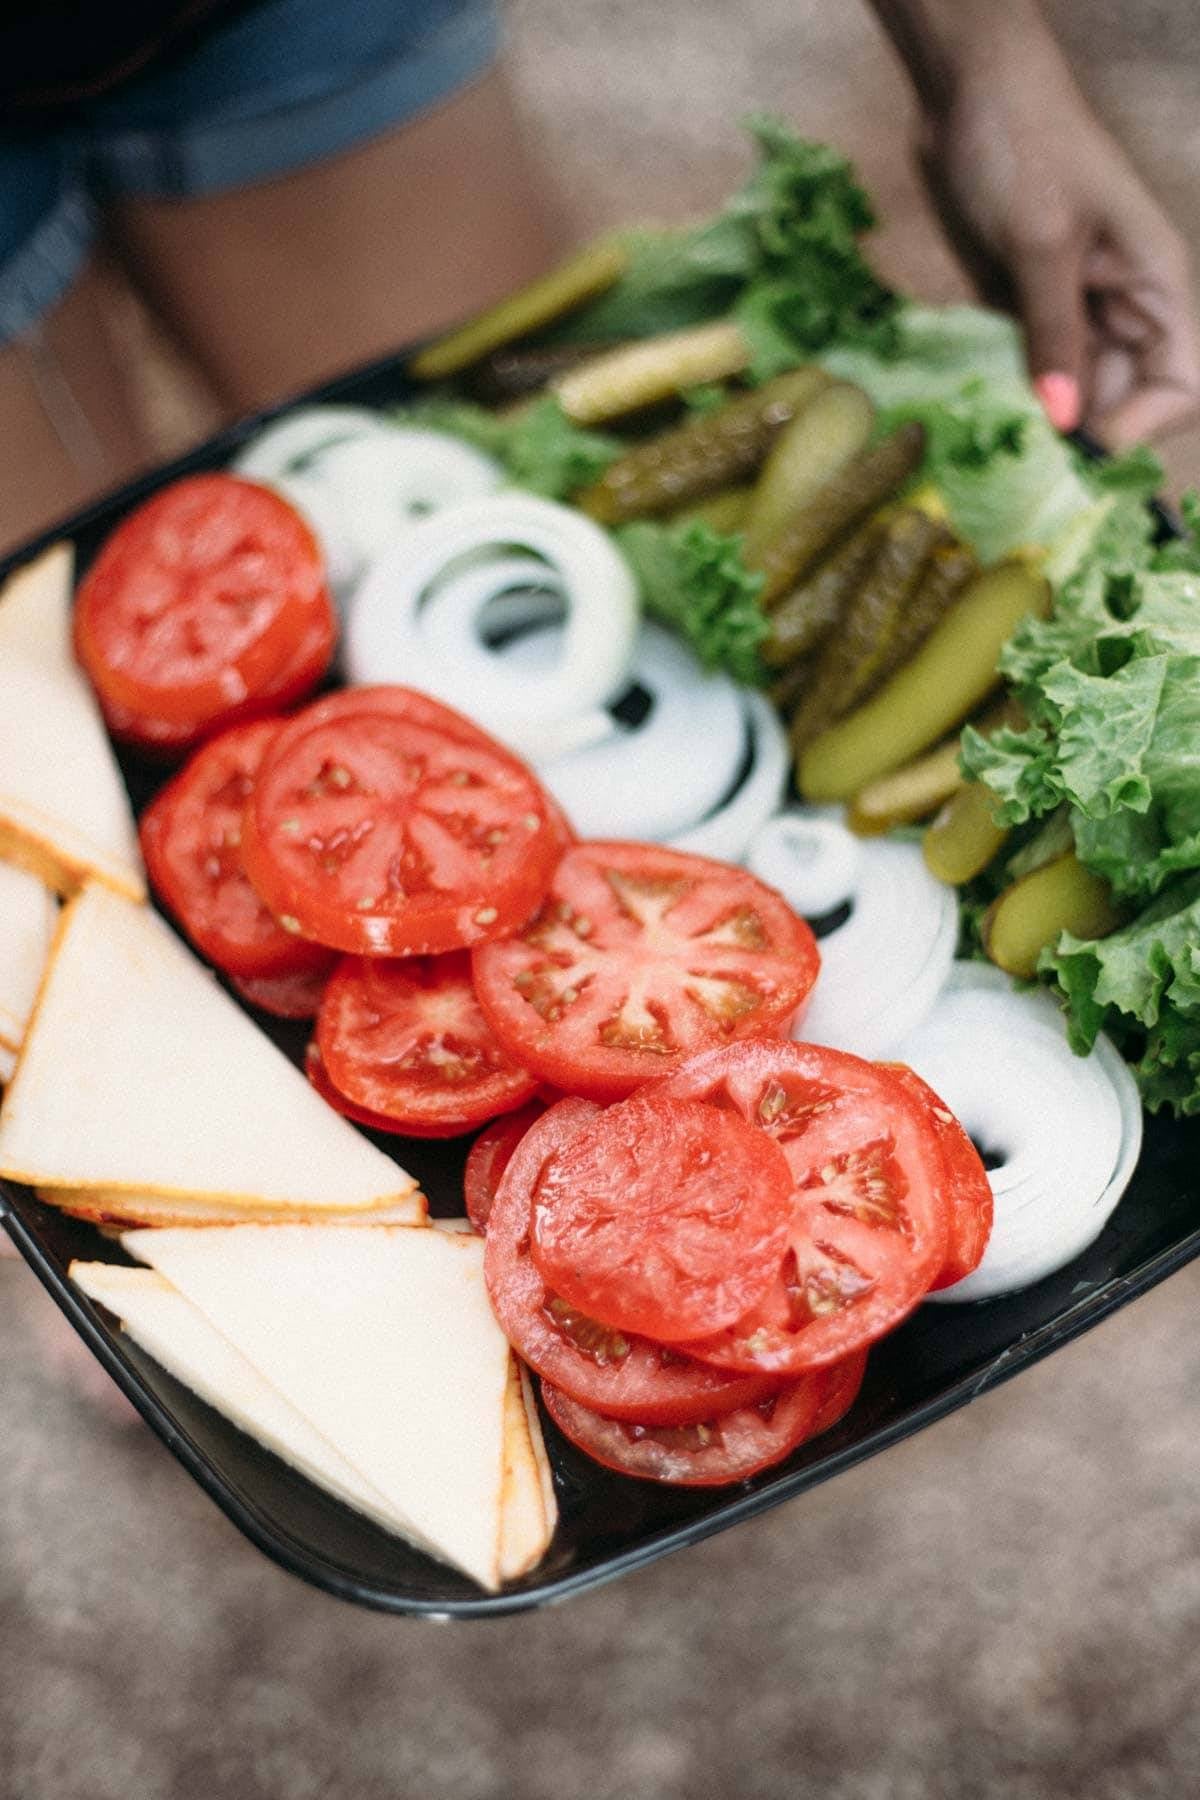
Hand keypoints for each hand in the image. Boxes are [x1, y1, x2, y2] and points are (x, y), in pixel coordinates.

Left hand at [919, 29, 1199, 444]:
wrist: (973, 90)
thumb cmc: (1025, 144)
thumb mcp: (1040, 241)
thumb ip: (1053, 331)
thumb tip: (1064, 422)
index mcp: (1158, 283)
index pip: (1182, 383)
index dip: (1141, 426)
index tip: (1078, 446)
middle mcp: (1128, 307)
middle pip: (1125, 402)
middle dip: (1078, 434)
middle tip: (1019, 458)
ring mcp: (1081, 312)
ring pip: (1075, 395)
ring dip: (1038, 421)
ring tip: (993, 436)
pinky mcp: (1035, 313)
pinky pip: (1036, 372)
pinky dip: (1012, 394)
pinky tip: (979, 407)